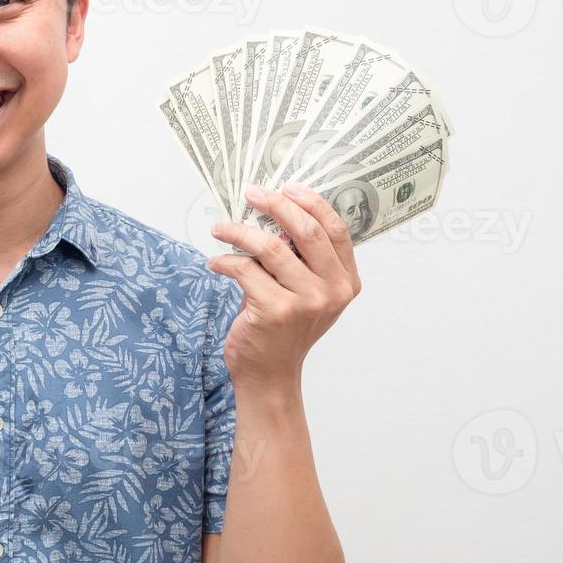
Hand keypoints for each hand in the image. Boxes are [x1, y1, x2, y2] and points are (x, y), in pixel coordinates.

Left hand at [206, 182, 362, 389]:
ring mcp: (306, 302)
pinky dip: (225, 261)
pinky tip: (216, 262)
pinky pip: (245, 269)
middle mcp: (332, 291)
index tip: (286, 187)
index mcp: (346, 282)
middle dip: (275, 205)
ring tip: (220, 228)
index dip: (311, 202)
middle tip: (251, 193)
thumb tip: (274, 212)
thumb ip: (301, 259)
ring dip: (238, 232)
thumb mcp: (306, 293)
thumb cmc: (283, 329)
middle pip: (306, 231)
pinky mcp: (275, 311)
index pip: (335, 230)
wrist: (269, 375)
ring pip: (270, 247)